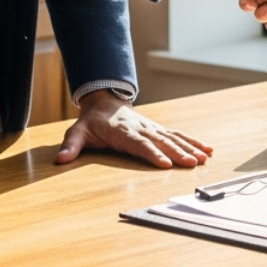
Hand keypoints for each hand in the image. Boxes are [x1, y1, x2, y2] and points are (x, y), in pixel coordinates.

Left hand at [56, 90, 211, 168]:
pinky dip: (193, 141)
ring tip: (203, 159)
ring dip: (189, 148)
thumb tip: (60, 159)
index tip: (165, 164)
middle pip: (161, 142)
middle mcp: (141, 128)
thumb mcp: (77, 132)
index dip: (152, 154)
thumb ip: (71, 146)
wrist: (104, 102)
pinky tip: (206, 150)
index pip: (139, 144)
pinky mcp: (158, 129)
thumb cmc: (92, 122)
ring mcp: (152, 128)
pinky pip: (178, 135)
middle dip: (177, 153)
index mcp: (123, 131)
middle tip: (192, 164)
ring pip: (173, 138)